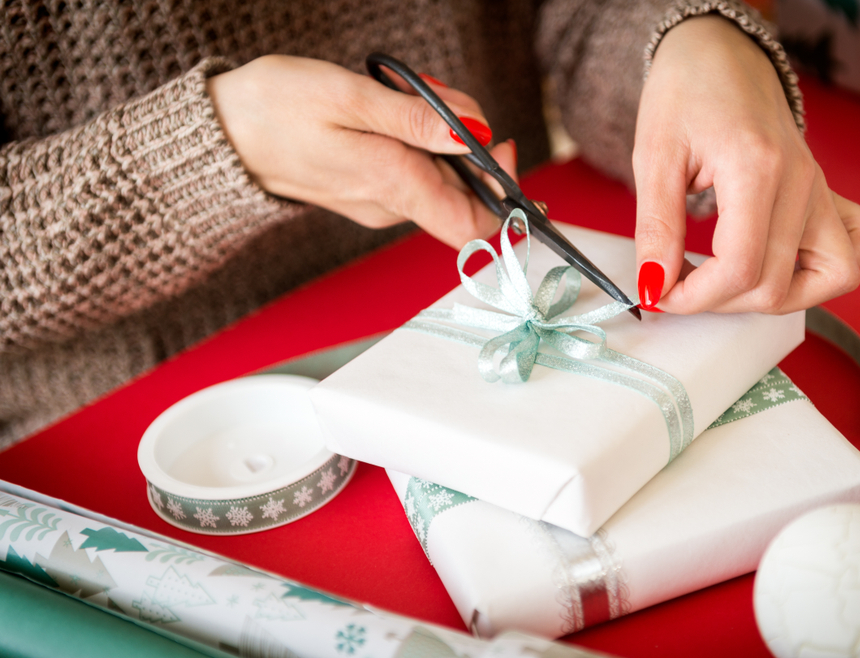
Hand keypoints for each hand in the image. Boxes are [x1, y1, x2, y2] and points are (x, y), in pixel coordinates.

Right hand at [207, 55, 516, 248]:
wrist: (219, 134)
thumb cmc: (275, 109)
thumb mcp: (348, 97)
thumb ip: (416, 119)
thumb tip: (475, 134)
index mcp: (392, 185)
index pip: (473, 225)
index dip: (502, 193)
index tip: (499, 143)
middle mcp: (391, 205)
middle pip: (462, 189)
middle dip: (466, 139)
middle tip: (435, 94)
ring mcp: (379, 201)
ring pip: (437, 174)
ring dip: (438, 132)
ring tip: (401, 92)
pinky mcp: (367, 189)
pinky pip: (412, 169)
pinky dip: (416, 136)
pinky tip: (389, 106)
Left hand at [632, 16, 859, 313]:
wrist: (719, 53)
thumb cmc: (686, 93)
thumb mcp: (654, 157)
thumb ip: (656, 227)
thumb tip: (654, 286)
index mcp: (757, 168)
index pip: (740, 268)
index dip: (694, 297)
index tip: (660, 293)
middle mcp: (802, 183)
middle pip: (776, 285)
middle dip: (718, 302)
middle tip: (677, 284)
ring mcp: (821, 189)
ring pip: (830, 278)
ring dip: (774, 296)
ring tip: (726, 282)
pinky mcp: (827, 193)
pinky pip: (855, 247)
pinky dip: (822, 270)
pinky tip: (778, 262)